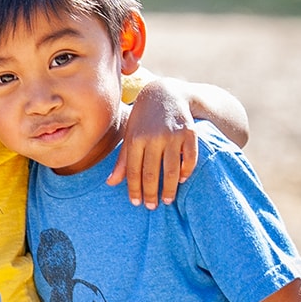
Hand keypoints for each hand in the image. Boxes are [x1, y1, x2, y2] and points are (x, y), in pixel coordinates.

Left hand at [110, 79, 196, 207]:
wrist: (165, 94)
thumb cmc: (143, 119)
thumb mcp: (129, 135)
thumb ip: (122, 159)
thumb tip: (111, 183)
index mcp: (135, 139)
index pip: (133, 171)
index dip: (134, 189)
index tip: (136, 203)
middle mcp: (153, 138)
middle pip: (151, 173)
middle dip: (151, 193)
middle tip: (152, 207)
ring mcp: (172, 136)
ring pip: (171, 169)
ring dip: (169, 188)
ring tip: (167, 200)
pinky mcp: (189, 133)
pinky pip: (190, 158)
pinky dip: (187, 171)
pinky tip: (183, 180)